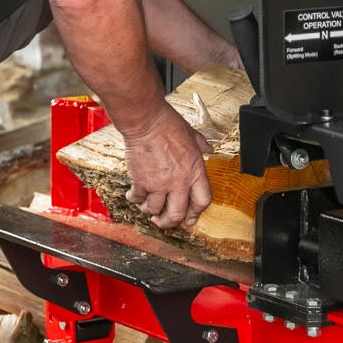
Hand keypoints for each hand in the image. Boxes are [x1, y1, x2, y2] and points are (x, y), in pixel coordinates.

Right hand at [121, 107, 212, 229]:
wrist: (146, 121)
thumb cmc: (169, 124)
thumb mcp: (194, 135)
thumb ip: (202, 146)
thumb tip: (209, 149)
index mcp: (195, 171)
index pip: (202, 202)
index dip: (196, 214)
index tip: (189, 219)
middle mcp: (178, 182)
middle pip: (176, 215)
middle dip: (169, 222)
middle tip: (162, 221)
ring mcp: (159, 184)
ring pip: (154, 210)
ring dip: (149, 211)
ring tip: (146, 206)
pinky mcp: (140, 181)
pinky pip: (138, 199)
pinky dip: (134, 200)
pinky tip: (133, 196)